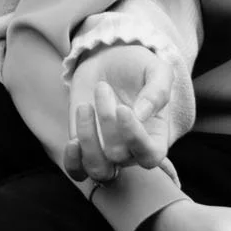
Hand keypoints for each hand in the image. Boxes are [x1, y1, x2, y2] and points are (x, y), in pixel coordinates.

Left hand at [62, 44, 176, 182]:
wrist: (109, 59)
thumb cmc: (137, 67)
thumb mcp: (156, 70)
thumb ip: (158, 91)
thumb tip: (141, 115)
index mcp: (156, 137)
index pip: (150, 156)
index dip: (135, 138)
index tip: (122, 108)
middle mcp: (132, 150)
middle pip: (118, 155)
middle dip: (107, 120)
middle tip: (103, 87)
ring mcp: (107, 151)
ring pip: (99, 169)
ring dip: (88, 138)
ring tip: (85, 106)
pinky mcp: (84, 147)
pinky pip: (78, 171)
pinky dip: (73, 162)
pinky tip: (73, 141)